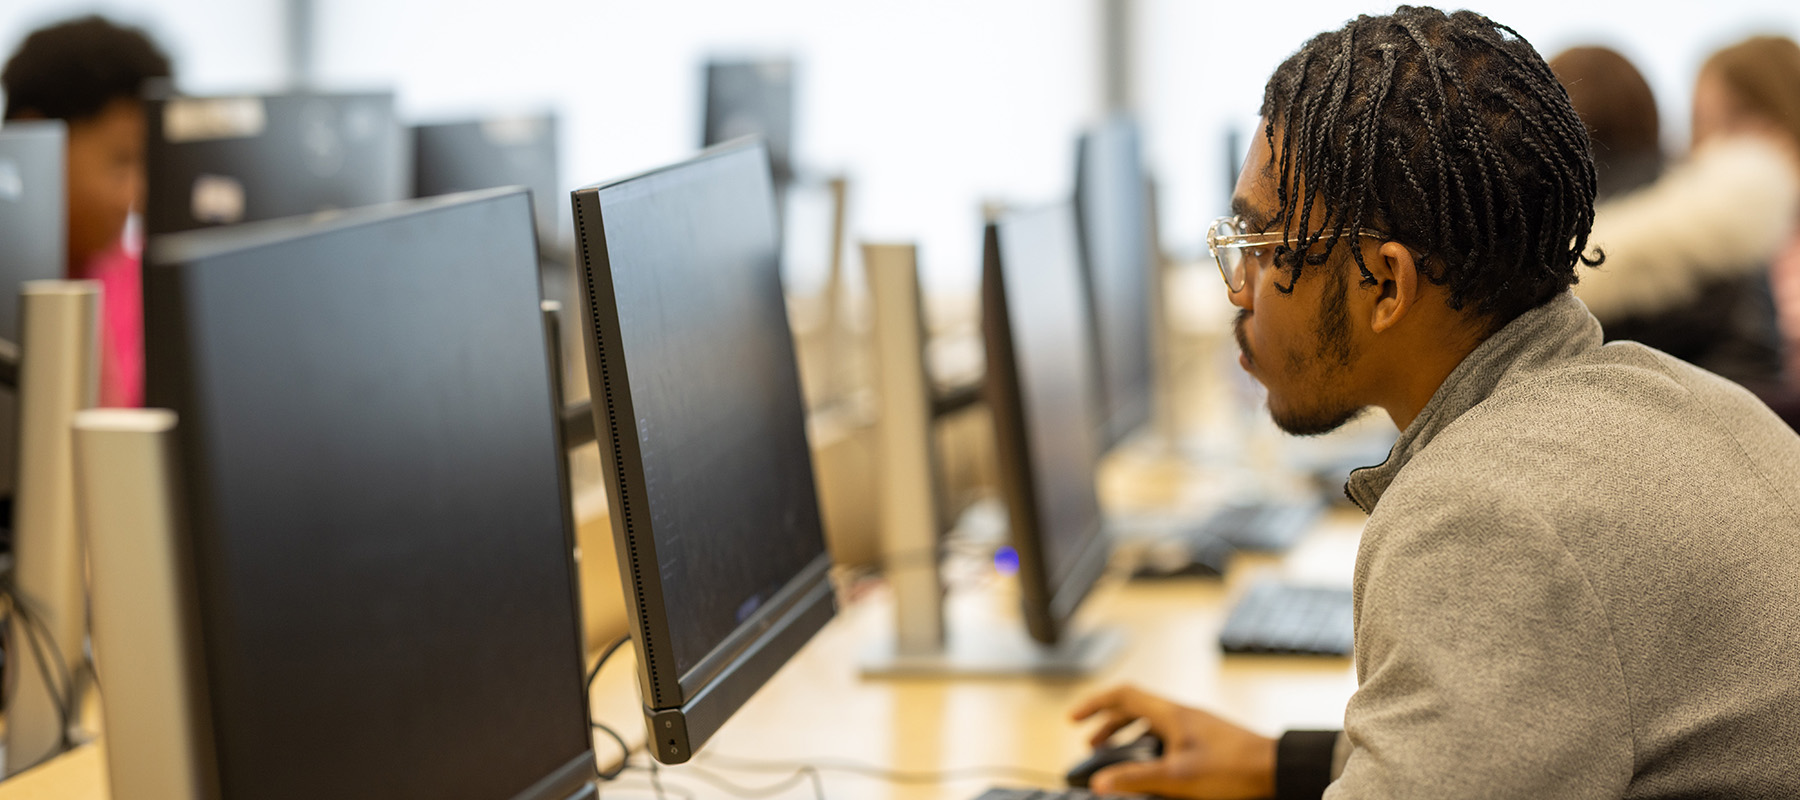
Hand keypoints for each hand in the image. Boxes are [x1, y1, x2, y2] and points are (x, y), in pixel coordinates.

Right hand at [1070, 684, 1276, 799]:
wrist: (1277, 769)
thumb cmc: (1232, 768)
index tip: (1074, 720)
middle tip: (1091, 743)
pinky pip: (1169, 738)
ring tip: (1117, 759)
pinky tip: (1153, 770)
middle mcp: (1181, 715)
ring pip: (1152, 725)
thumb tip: (1099, 783)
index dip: (1094, 705)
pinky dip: (1151, 749)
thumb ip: (1135, 778)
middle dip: (1108, 725)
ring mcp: (1196, 727)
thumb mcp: (1177, 776)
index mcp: (1170, 714)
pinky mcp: (1207, 742)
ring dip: (1129, 738)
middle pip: (1134, 709)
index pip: (1122, 695)